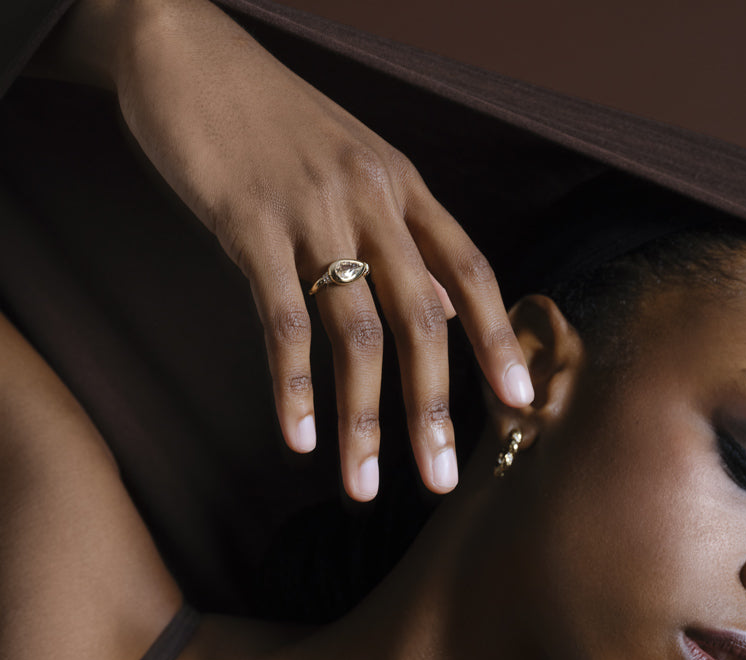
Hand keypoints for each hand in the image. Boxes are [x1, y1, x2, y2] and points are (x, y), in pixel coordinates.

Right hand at [48, 0, 533, 498]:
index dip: (499, 339)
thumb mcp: (356, 171)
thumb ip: (406, 241)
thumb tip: (451, 310)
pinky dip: (292, 386)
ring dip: (364, 419)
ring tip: (364, 485)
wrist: (184, 50)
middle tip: (443, 479)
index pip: (472, 270)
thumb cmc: (274, 122)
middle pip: (423, 318)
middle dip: (434, 408)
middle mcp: (372, 199)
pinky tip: (298, 438)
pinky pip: (281, 320)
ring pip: (356, 331)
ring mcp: (312, 210)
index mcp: (404, 188)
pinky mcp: (248, 223)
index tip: (522, 401)